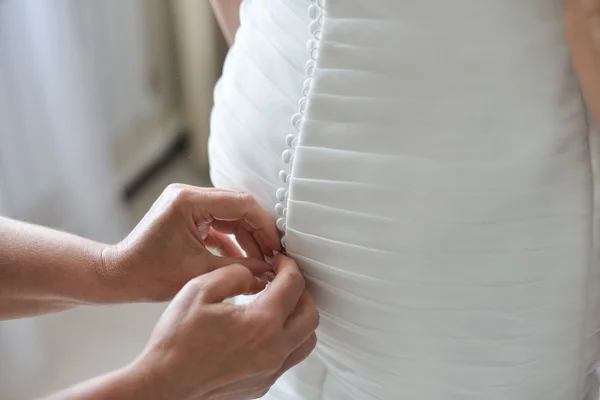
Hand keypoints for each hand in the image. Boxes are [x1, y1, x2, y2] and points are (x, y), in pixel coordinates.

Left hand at [100, 184, 280, 301]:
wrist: (117, 276)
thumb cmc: (148, 275)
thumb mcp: (199, 272)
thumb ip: (240, 268)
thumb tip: (269, 271)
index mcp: (188, 201)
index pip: (241, 204)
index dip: (264, 226)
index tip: (276, 248)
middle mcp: (187, 195)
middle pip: (238, 207)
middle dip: (258, 232)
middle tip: (273, 255)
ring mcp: (186, 203)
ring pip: (230, 215)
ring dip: (247, 237)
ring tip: (260, 261)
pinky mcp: (186, 214)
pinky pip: (218, 222)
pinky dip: (232, 240)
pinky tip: (243, 259)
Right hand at [129, 255, 318, 399]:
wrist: (164, 385)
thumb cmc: (176, 343)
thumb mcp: (199, 290)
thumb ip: (233, 274)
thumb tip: (252, 275)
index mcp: (262, 323)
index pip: (293, 285)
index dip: (288, 266)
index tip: (280, 262)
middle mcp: (273, 350)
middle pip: (310, 314)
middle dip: (301, 291)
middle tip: (284, 281)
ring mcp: (269, 371)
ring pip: (306, 341)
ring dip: (299, 318)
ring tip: (280, 306)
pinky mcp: (262, 384)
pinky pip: (288, 359)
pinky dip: (286, 340)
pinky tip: (265, 331)